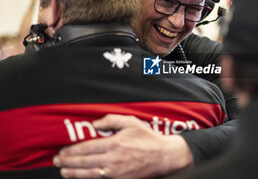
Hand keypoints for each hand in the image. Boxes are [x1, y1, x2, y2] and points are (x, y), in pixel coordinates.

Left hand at [53, 114, 193, 178]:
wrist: (164, 156)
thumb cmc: (147, 138)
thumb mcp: (130, 122)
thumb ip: (110, 121)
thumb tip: (95, 125)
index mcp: (114, 144)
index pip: (86, 148)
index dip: (71, 150)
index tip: (62, 150)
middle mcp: (112, 160)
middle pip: (84, 162)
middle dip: (67, 162)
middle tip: (57, 161)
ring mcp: (116, 172)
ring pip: (89, 174)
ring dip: (73, 173)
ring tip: (63, 171)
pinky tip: (81, 177)